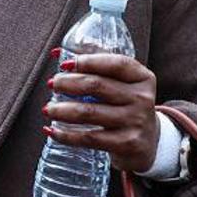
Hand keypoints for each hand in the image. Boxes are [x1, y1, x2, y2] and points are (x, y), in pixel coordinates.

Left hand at [42, 53, 159, 172]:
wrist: (148, 143)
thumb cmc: (126, 106)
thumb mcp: (122, 84)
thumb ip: (96, 66)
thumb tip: (57, 53)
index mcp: (142, 77)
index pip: (116, 63)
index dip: (88, 61)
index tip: (64, 64)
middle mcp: (142, 98)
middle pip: (97, 85)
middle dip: (68, 83)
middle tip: (52, 84)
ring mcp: (135, 122)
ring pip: (89, 112)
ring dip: (61, 110)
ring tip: (48, 108)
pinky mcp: (127, 143)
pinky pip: (89, 138)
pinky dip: (66, 135)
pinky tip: (52, 130)